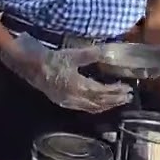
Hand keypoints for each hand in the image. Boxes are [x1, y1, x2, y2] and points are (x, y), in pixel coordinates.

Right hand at [1, 37, 133, 113]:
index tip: (127, 88)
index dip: (116, 91)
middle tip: (128, 97)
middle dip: (115, 100)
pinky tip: (97, 105)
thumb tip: (110, 52)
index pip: (103, 91)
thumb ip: (92, 54)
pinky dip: (94, 108)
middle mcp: (76, 97)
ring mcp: (68, 101)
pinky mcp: (62, 102)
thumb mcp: (73, 55)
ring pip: (92, 107)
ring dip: (106, 106)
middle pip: (100, 102)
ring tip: (117, 102)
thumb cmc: (52, 59)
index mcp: (80, 86)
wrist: (30, 66)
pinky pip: (83, 108)